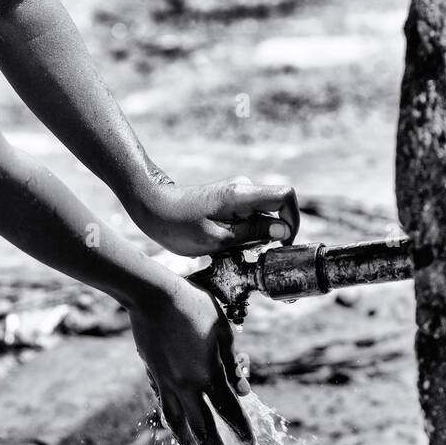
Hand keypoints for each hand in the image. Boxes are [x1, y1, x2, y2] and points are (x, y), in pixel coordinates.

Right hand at [129, 275, 251, 444]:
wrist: (152, 296)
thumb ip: (232, 363)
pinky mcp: (154, 376)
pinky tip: (175, 429)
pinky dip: (172, 422)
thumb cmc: (194, 307)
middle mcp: (188, 386)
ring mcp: (167, 384)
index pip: (230, 411)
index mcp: (209, 374)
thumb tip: (243, 392)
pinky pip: (165, 406)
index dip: (241, 430)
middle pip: (205, 429)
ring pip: (179, 424)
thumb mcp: (223, 331)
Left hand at [134, 176, 299, 256]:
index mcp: (241, 195)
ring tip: (230, 249)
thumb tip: (283, 232)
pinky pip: (250, 218)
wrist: (153, 207)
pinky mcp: (231, 201)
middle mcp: (243, 189)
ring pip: (263, 217)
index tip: (284, 244)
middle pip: (276, 209)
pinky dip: (245, 234)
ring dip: (255, 237)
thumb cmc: (178, 226)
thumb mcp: (216, 239)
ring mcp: (238, 194)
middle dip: (272, 235)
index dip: (292, 220)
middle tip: (252, 255)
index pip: (285, 196)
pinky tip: (226, 243)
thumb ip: (252, 234)